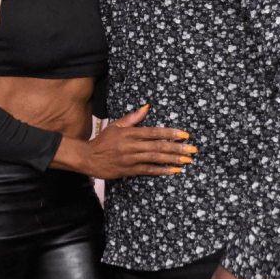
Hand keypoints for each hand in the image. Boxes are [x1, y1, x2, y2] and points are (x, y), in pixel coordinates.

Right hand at [51, 105, 194, 179]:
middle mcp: (131, 145)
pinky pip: (148, 171)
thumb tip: (147, 107)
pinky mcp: (129, 170)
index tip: (185, 135)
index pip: (154, 132)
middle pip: (158, 146)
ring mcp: (130, 159)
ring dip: (172, 159)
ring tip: (187, 160)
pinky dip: (162, 171)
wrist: (88, 158)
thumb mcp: (116, 126)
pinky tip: (174, 171)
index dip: (170, 133)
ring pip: (155, 158)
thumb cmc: (103, 141)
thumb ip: (132, 118)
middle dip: (177, 148)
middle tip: (192, 149)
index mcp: (130, 133)